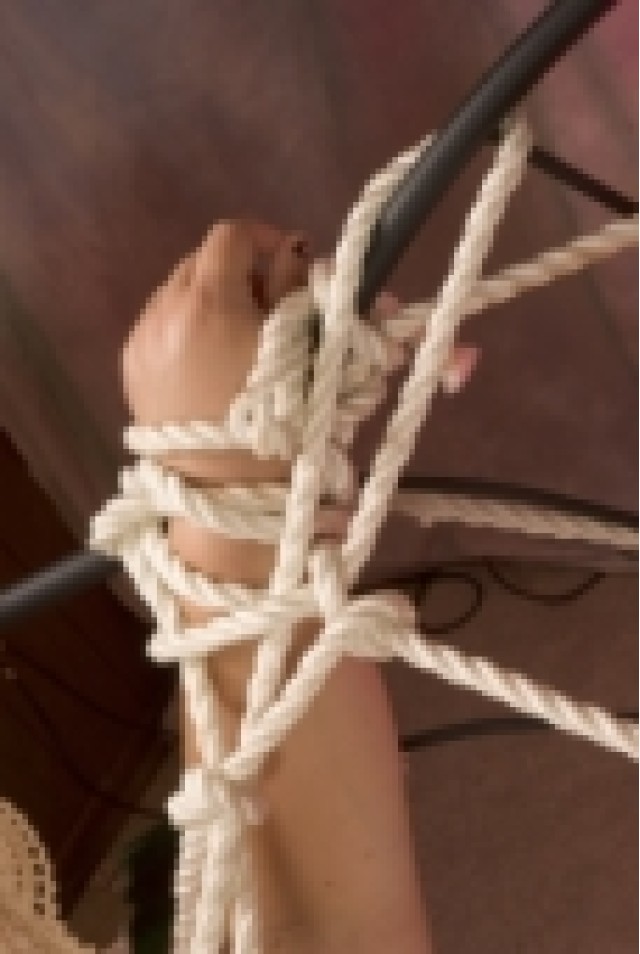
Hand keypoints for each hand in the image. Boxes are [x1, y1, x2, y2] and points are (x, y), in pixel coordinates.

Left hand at [121, 219, 309, 486]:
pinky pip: (160, 324)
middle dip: (239, 275)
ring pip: (178, 292)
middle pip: (201, 261)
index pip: (231, 236)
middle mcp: (165, 311)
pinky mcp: (130, 367)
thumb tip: (296, 249)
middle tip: (269, 311)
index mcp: (209, 302)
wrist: (229, 491)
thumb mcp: (305, 350)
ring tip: (237, 341)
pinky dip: (186, 330)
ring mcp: (141, 339)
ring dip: (211, 301)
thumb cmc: (280, 423)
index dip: (265, 240)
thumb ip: (299, 289)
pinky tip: (207, 365)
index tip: (290, 267)